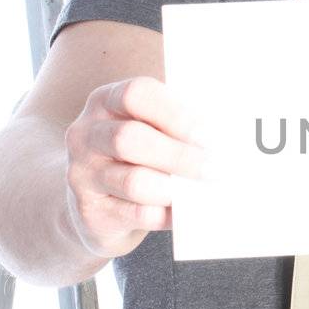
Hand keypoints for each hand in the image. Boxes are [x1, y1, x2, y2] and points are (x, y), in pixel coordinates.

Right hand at [64, 76, 207, 258]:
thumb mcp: (149, 130)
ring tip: (202, 190)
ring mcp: (83, 175)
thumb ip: (178, 126)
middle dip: (180, 156)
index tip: (209, 135)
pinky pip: (138, 214)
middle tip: (216, 169)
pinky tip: (187, 211)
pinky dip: (169, 213)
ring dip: (176, 187)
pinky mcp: (92, 213)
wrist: (97, 206)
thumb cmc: (137, 158)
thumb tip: (224, 139)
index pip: (136, 94)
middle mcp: (86, 135)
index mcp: (106, 101)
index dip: (176, 114)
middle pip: (131, 139)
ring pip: (135, 181)